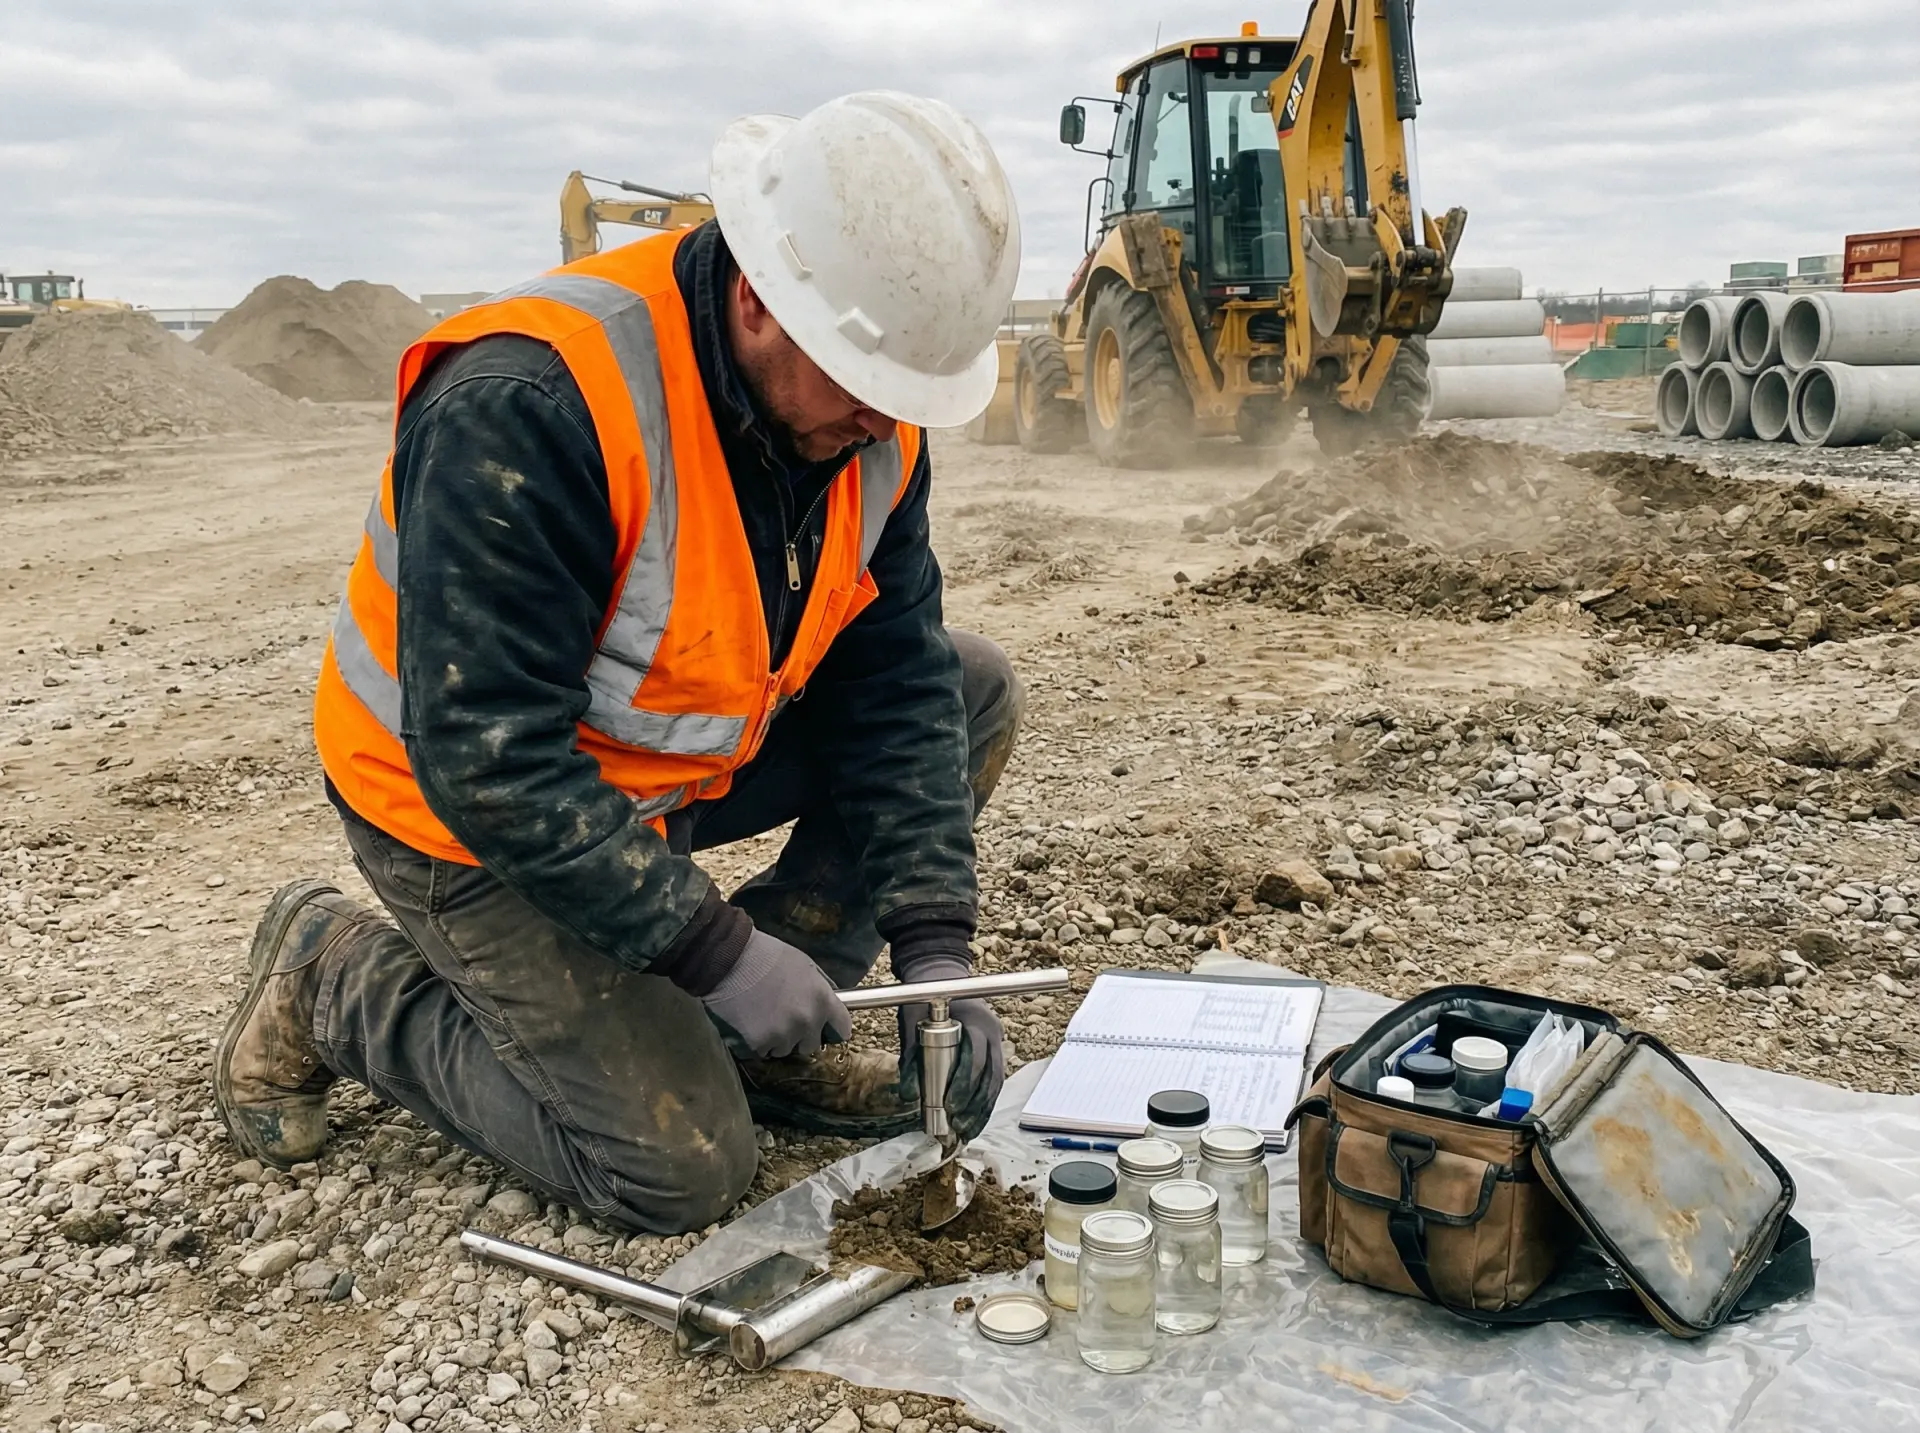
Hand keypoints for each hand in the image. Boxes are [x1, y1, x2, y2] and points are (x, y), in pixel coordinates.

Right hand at [699, 929, 851, 1059]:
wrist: (730, 959)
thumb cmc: (767, 955)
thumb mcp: (804, 965)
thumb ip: (819, 988)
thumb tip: (828, 1003)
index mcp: (822, 1000)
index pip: (842, 1027)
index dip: (834, 1028)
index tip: (827, 1029)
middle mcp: (807, 1021)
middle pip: (811, 1045)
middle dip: (800, 1036)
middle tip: (783, 1020)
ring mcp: (784, 1035)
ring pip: (785, 1050)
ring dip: (777, 1040)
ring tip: (761, 1018)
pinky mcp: (759, 1044)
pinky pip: (762, 1052)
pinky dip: (756, 1043)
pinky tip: (748, 1023)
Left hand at [891, 947, 1004, 1133]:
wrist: (939, 975)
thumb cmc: (925, 999)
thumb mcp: (913, 1021)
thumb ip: (911, 1055)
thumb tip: (909, 1095)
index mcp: (977, 1022)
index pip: (976, 1059)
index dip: (964, 1085)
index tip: (951, 1105)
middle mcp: (992, 1032)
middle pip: (990, 1076)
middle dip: (975, 1105)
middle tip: (959, 1126)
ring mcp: (996, 1042)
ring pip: (995, 1083)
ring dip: (982, 1110)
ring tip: (968, 1132)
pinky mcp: (993, 1052)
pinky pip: (994, 1081)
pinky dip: (985, 1102)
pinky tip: (976, 1120)